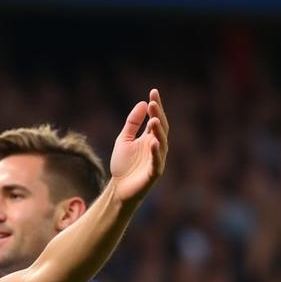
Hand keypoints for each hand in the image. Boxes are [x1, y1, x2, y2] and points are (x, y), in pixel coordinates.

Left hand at [109, 89, 168, 203]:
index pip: (155, 119)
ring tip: (154, 120)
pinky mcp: (154, 173)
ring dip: (158, 132)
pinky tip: (153, 142)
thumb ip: (132, 123)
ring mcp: (157, 159)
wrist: (118, 189)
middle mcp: (156, 146)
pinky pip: (157, 161)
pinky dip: (156, 152)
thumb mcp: (124, 140)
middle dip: (158, 116)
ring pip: (161, 143)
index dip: (156, 106)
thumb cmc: (122, 165)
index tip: (153, 92)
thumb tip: (142, 103)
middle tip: (153, 104)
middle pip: (160, 128)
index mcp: (149, 138)